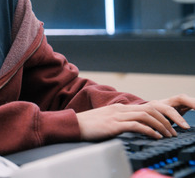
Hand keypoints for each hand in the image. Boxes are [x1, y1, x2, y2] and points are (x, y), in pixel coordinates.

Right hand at [76, 94, 194, 140]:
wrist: (72, 125)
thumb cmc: (86, 125)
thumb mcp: (105, 120)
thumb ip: (117, 120)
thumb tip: (131, 128)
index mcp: (118, 108)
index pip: (145, 107)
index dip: (160, 115)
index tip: (167, 125)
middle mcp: (119, 109)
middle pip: (150, 109)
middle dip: (165, 120)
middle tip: (173, 130)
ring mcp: (116, 116)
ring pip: (146, 116)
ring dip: (161, 126)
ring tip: (167, 135)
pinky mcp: (114, 125)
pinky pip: (137, 125)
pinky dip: (150, 131)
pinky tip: (155, 136)